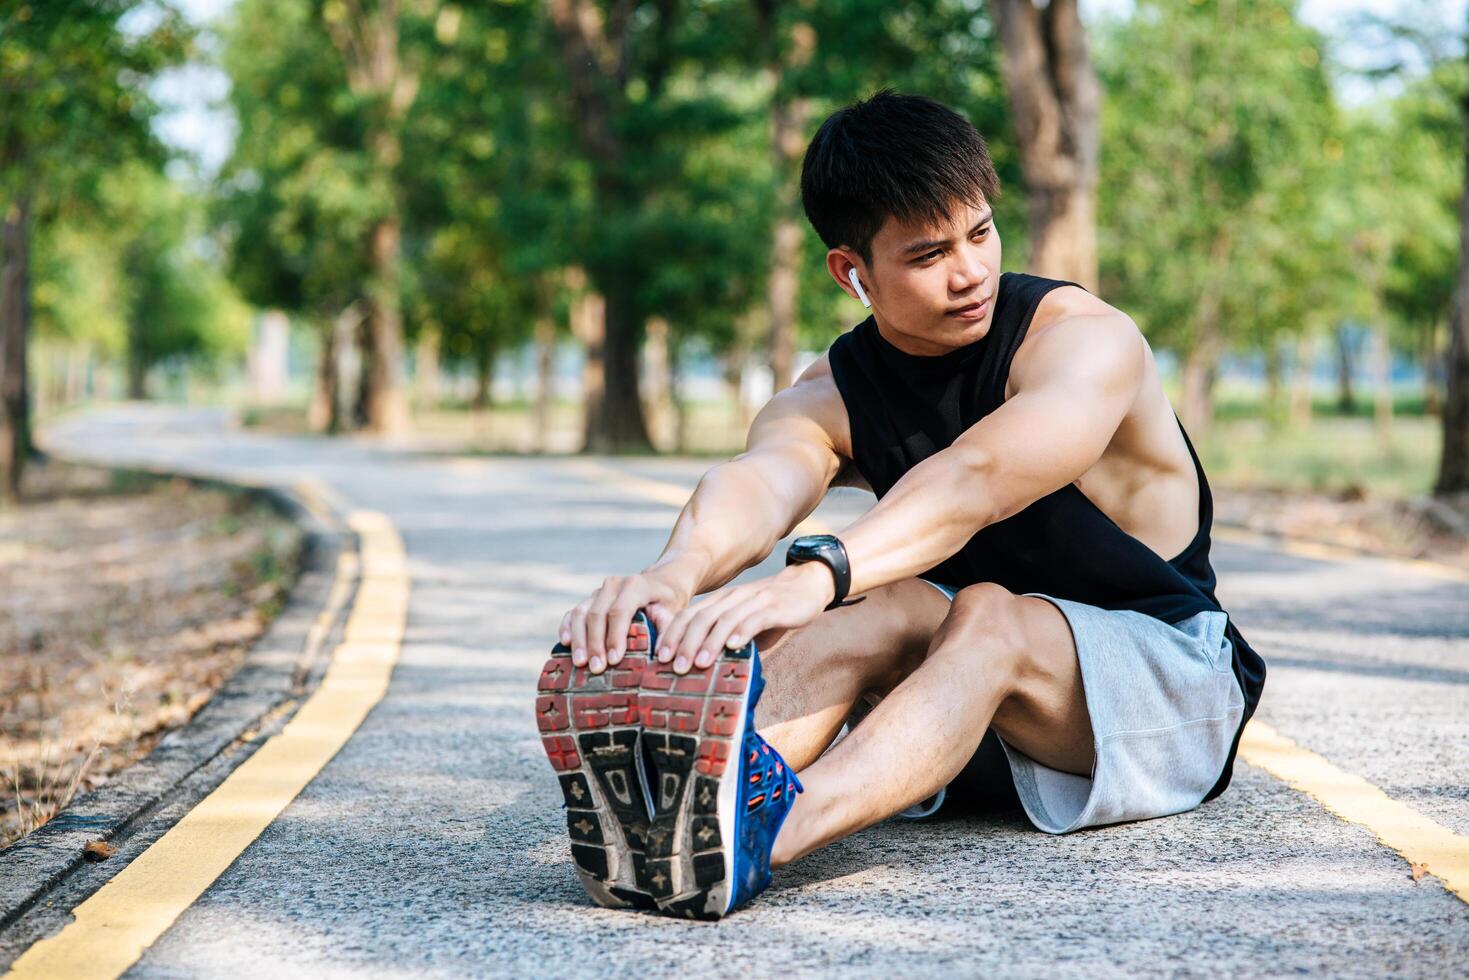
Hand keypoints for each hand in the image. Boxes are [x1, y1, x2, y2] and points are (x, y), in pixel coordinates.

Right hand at [559, 566, 694, 673]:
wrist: (661, 581)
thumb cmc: (668, 601)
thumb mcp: (674, 612)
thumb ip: (667, 630)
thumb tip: (661, 655)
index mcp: (635, 585)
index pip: (620, 611)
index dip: (615, 636)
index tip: (614, 660)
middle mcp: (613, 585)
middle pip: (597, 614)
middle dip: (595, 643)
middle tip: (596, 668)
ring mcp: (599, 591)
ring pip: (581, 613)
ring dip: (579, 639)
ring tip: (580, 663)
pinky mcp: (589, 599)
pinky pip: (573, 612)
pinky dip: (567, 627)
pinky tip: (565, 643)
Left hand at [653, 562, 836, 673]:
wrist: (806, 586)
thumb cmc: (771, 612)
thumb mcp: (744, 625)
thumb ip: (727, 642)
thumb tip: (707, 672)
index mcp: (720, 602)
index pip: (688, 616)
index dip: (672, 635)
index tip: (659, 658)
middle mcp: (732, 598)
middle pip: (701, 618)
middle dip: (685, 643)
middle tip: (675, 667)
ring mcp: (753, 601)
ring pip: (724, 620)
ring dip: (710, 642)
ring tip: (699, 663)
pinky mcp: (774, 607)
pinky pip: (754, 619)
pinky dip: (742, 632)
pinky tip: (733, 647)